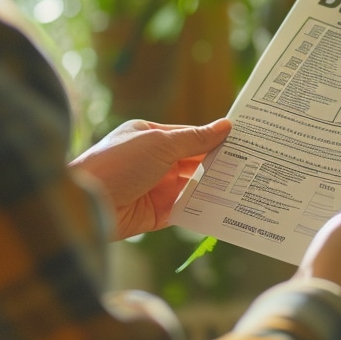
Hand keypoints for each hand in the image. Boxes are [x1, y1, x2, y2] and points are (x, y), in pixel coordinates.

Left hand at [70, 118, 230, 240]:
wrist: (88, 205)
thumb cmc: (118, 164)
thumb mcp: (160, 144)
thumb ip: (195, 139)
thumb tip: (226, 126)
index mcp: (150, 137)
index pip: (189, 137)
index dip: (214, 140)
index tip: (243, 143)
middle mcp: (152, 161)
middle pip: (192, 163)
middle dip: (217, 165)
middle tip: (252, 166)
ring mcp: (154, 188)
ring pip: (191, 186)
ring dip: (213, 187)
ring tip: (246, 186)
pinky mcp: (155, 214)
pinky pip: (185, 210)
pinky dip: (203, 209)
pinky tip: (225, 207)